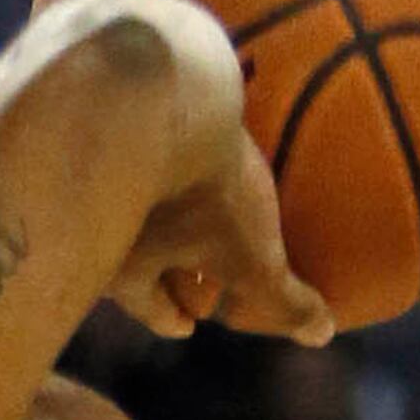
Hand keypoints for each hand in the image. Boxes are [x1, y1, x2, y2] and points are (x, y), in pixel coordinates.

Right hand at [64, 0, 328, 346]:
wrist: (151, 86)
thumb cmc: (201, 193)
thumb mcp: (252, 258)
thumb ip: (281, 301)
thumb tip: (321, 333)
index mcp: (126, 269)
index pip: (148, 306)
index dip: (169, 317)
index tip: (186, 326)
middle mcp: (98, 224)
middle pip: (132, 256)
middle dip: (158, 264)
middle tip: (181, 264)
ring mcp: (98, 167)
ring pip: (129, 197)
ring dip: (155, 202)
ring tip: (181, 197)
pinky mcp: (108, 112)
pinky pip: (133, 138)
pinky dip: (154, 145)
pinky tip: (174, 135)